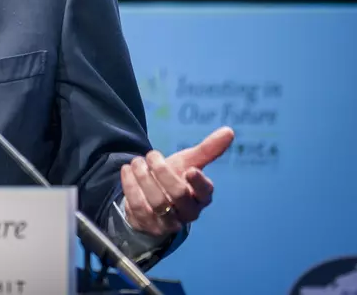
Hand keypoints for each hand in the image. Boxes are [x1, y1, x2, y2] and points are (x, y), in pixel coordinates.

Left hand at [120, 126, 234, 236]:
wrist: (149, 197)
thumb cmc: (174, 178)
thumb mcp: (188, 162)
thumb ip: (207, 150)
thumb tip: (229, 130)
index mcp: (201, 197)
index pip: (205, 193)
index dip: (198, 183)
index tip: (190, 170)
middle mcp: (188, 213)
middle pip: (178, 194)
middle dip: (162, 172)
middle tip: (151, 155)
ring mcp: (168, 222)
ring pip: (157, 201)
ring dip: (144, 177)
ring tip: (136, 162)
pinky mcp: (149, 225)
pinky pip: (138, 207)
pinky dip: (130, 186)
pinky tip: (127, 171)